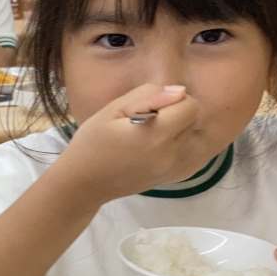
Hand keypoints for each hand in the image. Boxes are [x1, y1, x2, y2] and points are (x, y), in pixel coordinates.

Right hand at [54, 84, 201, 203]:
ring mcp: (172, 169)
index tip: (152, 105)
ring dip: (179, 129)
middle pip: (194, 121)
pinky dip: (180, 145)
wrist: (83, 183)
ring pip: (193, 137)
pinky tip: (160, 146)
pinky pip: (190, 154)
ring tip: (152, 133)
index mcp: (155, 136)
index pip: (190, 106)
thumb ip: (147, 96)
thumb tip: (179, 92)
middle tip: (150, 118)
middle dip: (177, 113)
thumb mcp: (112, 110)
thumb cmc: (91, 143)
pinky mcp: (171, 178)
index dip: (173, 99)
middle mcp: (170, 155)